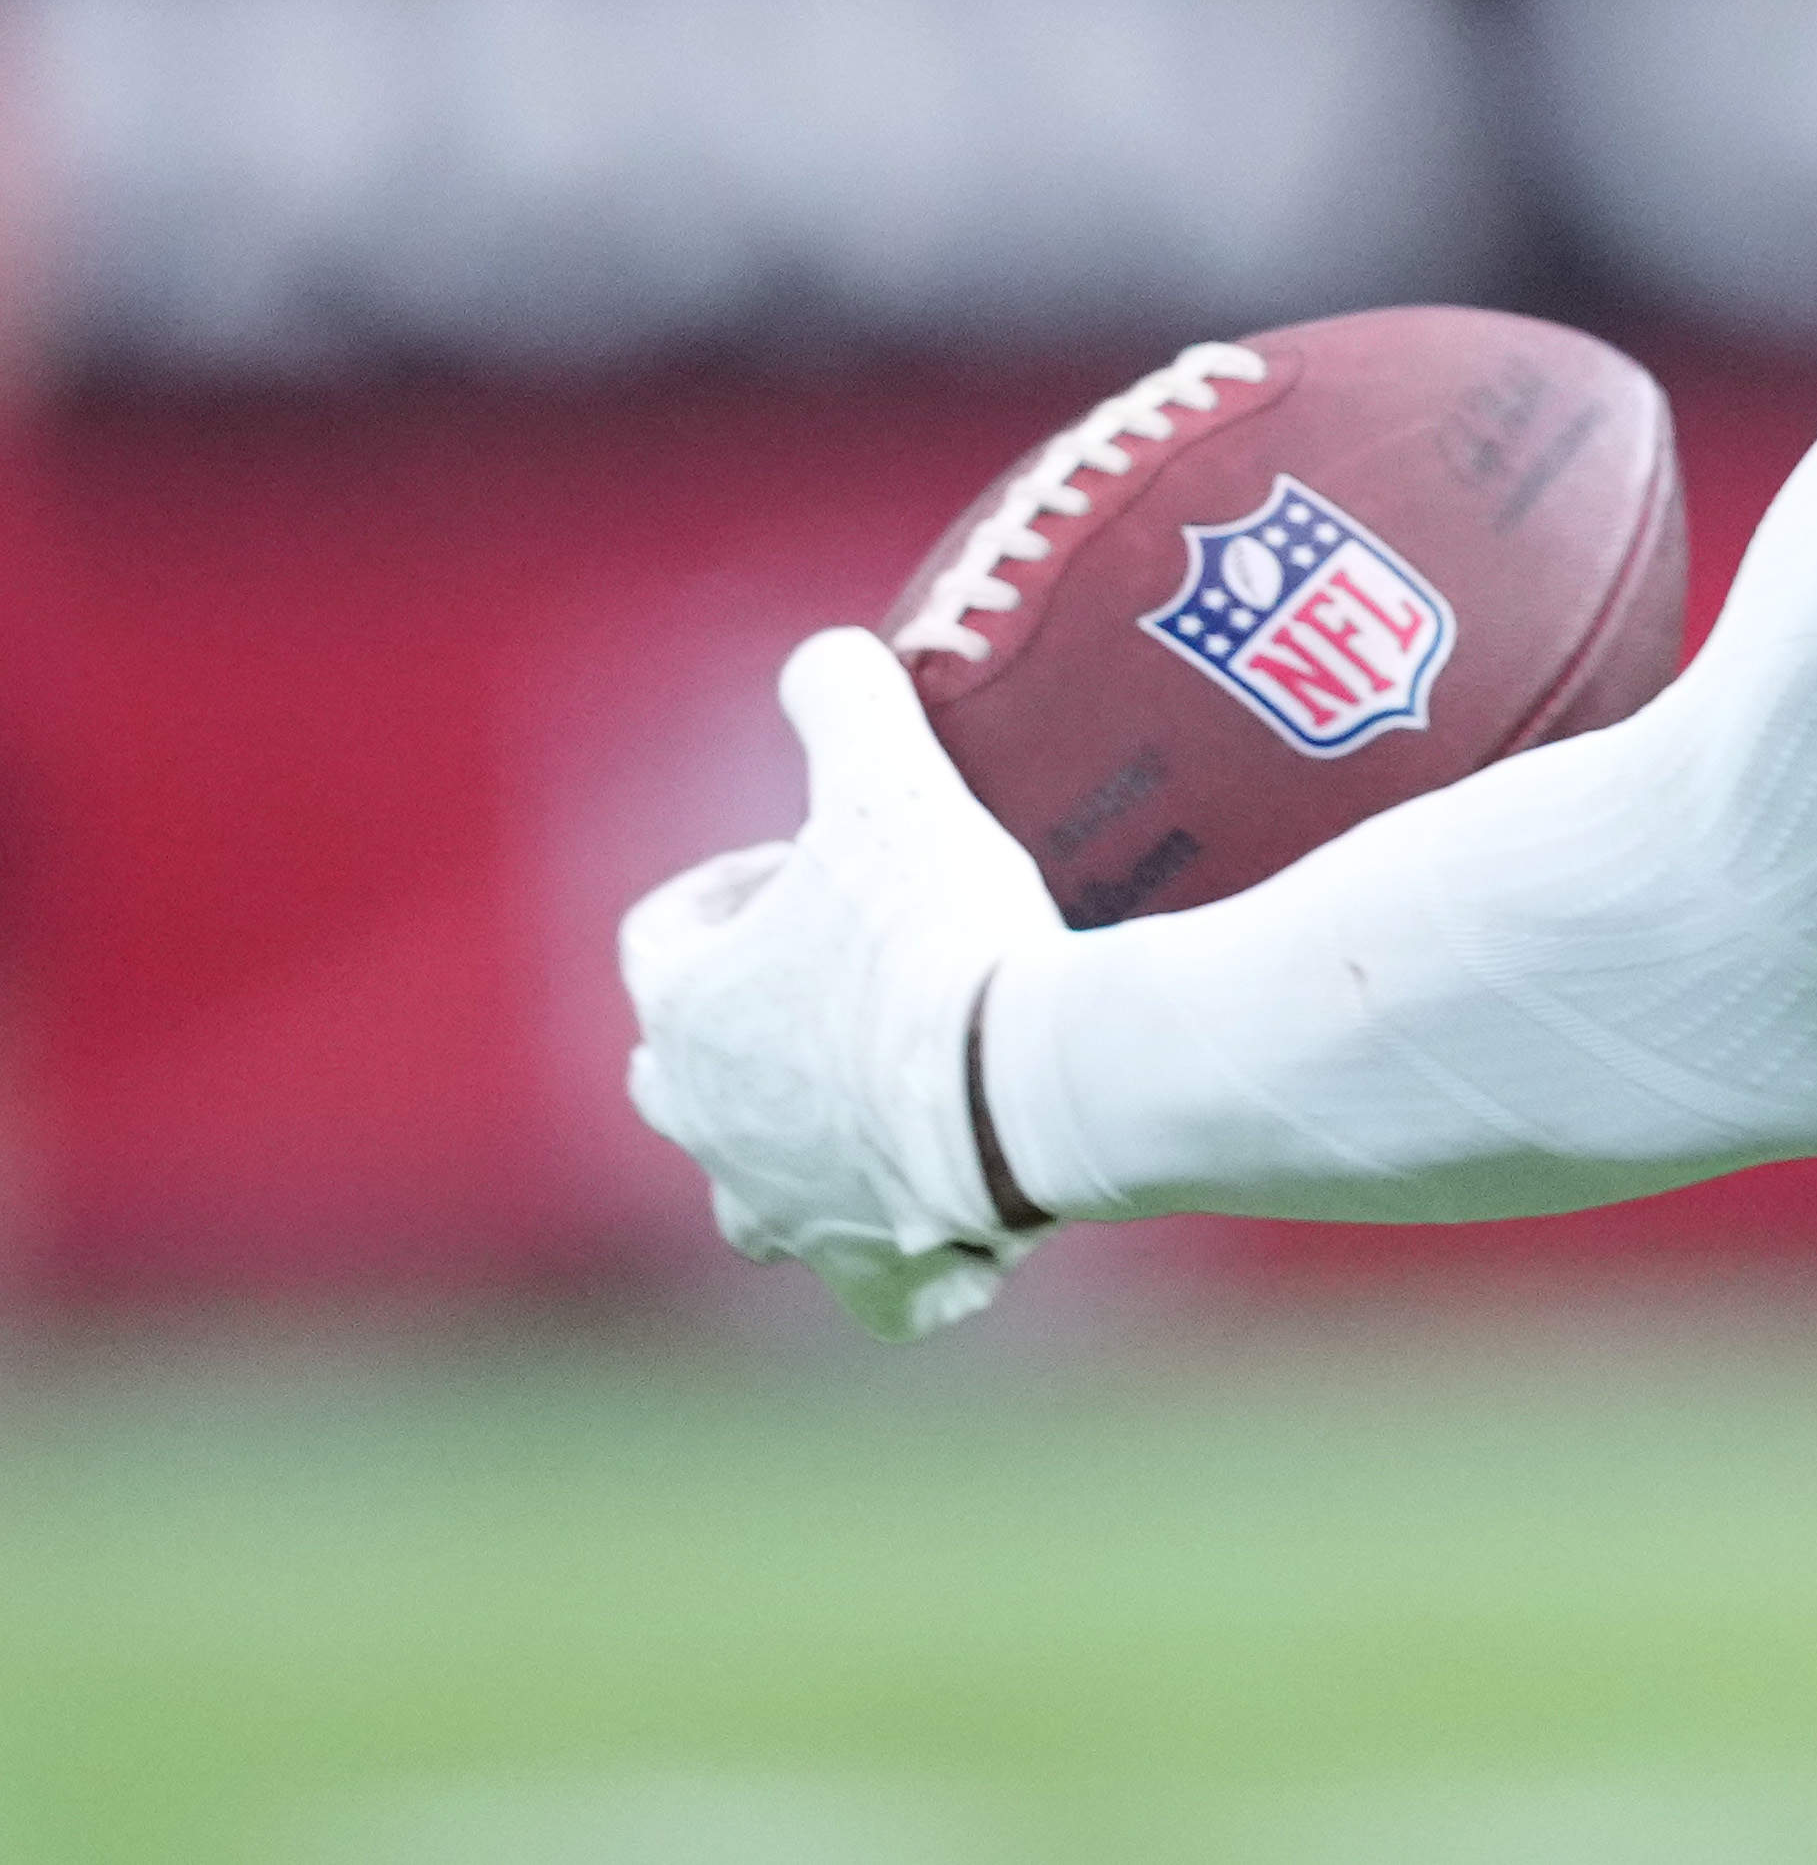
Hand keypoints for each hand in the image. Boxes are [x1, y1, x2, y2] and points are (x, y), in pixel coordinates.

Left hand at [619, 628, 1058, 1338]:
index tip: (810, 869)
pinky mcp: (874, 1273)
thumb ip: (842, 700)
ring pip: (757, 1194)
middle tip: (851, 981)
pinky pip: (876, 1288)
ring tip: (904, 1100)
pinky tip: (961, 1230)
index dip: (726, 896)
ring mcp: (786, 1209)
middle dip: (744, 1032)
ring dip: (804, 1152)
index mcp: (691, 1012)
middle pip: (679, 1077)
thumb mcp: (891, 785)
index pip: (661, 941)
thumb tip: (824, 653)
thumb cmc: (941, 939)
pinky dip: (904, 1263)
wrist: (1029, 1088)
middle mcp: (710, 1126)